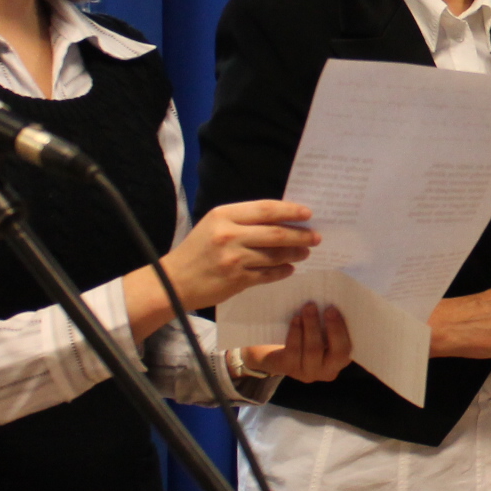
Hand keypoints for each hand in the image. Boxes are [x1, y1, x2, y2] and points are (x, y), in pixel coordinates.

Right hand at [122, 200, 318, 341]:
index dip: (291, 210)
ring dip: (295, 253)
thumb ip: (243, 220)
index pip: (266, 209)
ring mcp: (234, 259)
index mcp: (224, 215)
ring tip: (305, 252)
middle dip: (301, 234)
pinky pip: (268, 275)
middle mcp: (229, 235)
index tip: (308, 213)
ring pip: (275, 255)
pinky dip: (282, 271)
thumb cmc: (197, 250)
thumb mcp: (214, 225)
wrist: (173, 281)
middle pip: (276, 233)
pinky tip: (289, 268)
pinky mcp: (237, 280)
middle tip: (316, 236)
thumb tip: (281, 219)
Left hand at [245, 303, 352, 382]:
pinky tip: (296, 319)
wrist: (275, 351)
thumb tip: (336, 296)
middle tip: (328, 308)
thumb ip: (330, 321)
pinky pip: (295, 351)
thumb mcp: (321, 331)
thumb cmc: (306, 335)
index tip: (335, 309)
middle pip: (337, 353)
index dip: (343, 329)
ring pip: (314, 350)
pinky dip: (296, 333)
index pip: (349, 348)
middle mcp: (329, 371)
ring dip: (312, 326)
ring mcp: (309, 373)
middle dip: (333, 328)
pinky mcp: (291, 369)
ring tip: (309, 307)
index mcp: (341, 359)